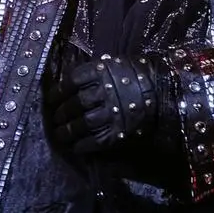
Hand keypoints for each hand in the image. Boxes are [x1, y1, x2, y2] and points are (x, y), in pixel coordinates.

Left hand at [48, 56, 162, 154]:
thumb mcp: (113, 64)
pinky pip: (96, 140)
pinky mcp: (119, 132)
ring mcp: (112, 113)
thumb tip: (67, 83)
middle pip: (75, 103)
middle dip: (61, 113)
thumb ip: (92, 72)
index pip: (72, 81)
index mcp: (102, 71)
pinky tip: (76, 147)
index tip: (51, 99)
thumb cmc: (135, 76)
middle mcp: (105, 91)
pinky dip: (83, 145)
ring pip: (82, 123)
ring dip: (67, 131)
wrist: (162, 92)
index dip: (58, 92)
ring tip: (60, 134)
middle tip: (54, 119)